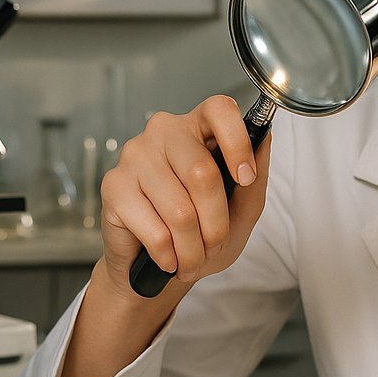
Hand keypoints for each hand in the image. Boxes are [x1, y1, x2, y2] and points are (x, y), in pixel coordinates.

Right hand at [98, 95, 270, 292]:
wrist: (162, 266)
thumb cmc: (202, 231)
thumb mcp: (242, 208)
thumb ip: (256, 177)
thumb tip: (264, 138)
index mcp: (198, 128)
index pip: (219, 110)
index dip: (237, 143)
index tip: (246, 178)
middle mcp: (164, 133)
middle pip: (202, 174)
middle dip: (216, 224)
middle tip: (213, 245)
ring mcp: (134, 156)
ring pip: (179, 210)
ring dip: (193, 248)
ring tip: (192, 259)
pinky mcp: (113, 186)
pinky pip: (155, 230)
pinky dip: (169, 255)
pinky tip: (168, 258)